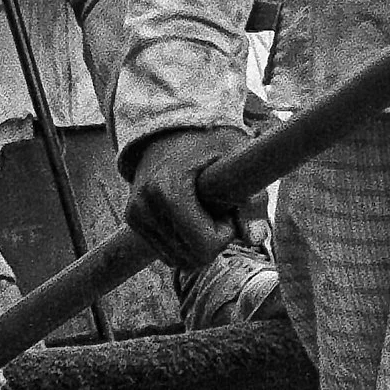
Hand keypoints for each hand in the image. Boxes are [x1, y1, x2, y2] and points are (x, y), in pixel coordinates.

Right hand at [123, 124, 255, 272]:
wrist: (171, 128)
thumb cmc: (209, 141)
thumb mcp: (238, 160)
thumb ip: (253, 200)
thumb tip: (256, 238)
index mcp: (168, 189)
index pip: (204, 246)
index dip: (225, 232)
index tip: (226, 205)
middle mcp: (145, 204)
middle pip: (192, 258)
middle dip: (212, 240)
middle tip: (216, 208)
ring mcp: (135, 213)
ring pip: (178, 260)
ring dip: (197, 242)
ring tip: (201, 210)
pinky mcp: (132, 219)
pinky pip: (166, 252)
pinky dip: (182, 242)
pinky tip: (187, 215)